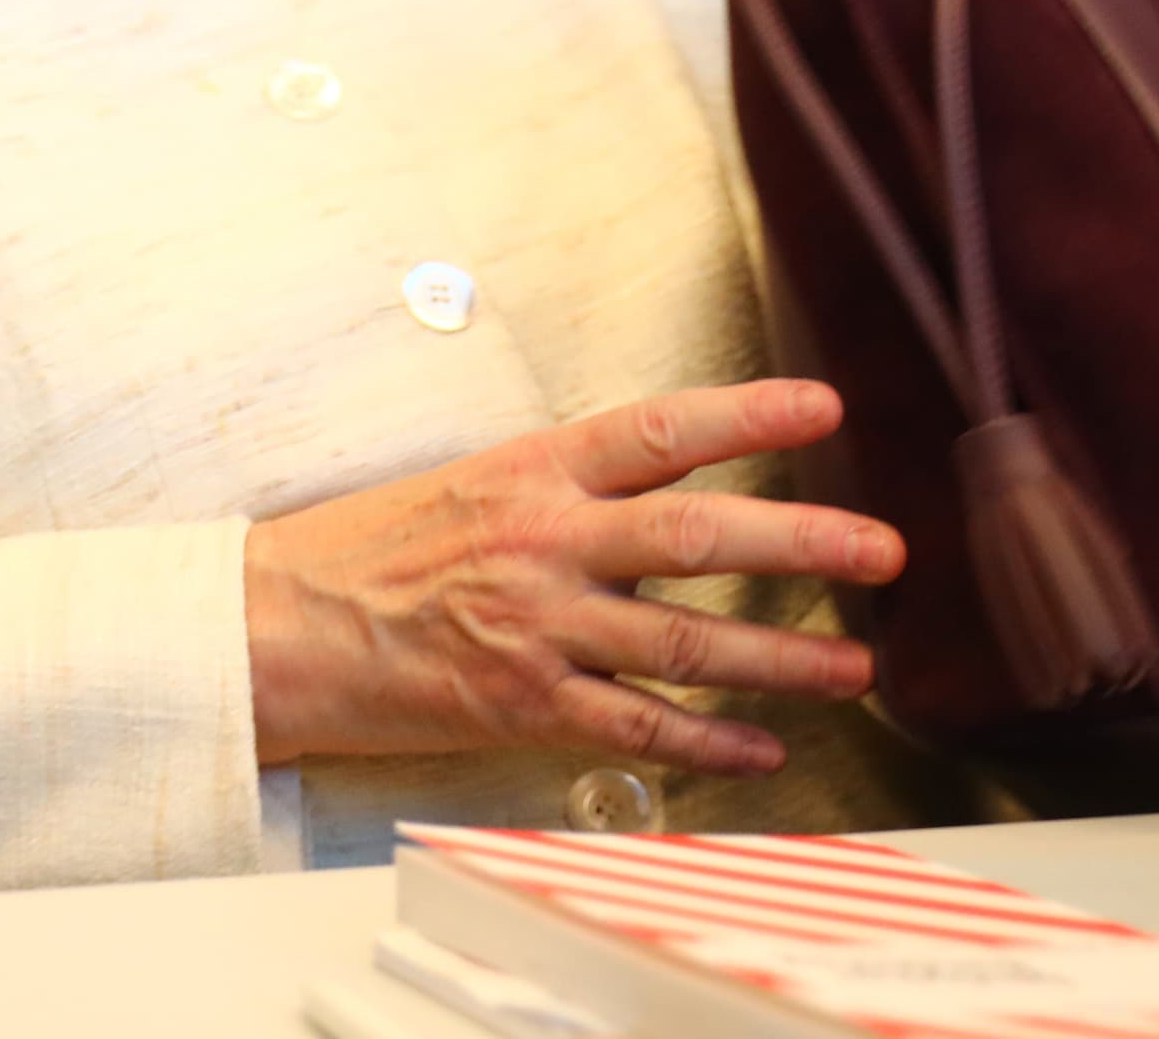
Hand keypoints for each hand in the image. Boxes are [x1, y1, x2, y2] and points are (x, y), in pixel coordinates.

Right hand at [242, 379, 902, 776]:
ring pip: (686, 644)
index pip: (655, 430)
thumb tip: (660, 503)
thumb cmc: (362, 552)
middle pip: (697, 537)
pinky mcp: (521, 702)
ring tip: (855, 668)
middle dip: (804, 543)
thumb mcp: (463, 488)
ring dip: (783, 660)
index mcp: (526, 472)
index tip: (821, 407)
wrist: (276, 625)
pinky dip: (709, 743)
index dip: (745, 416)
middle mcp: (540, 542)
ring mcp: (534, 625)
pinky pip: (638, 726)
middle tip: (882, 548)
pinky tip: (762, 750)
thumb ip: (561, 494)